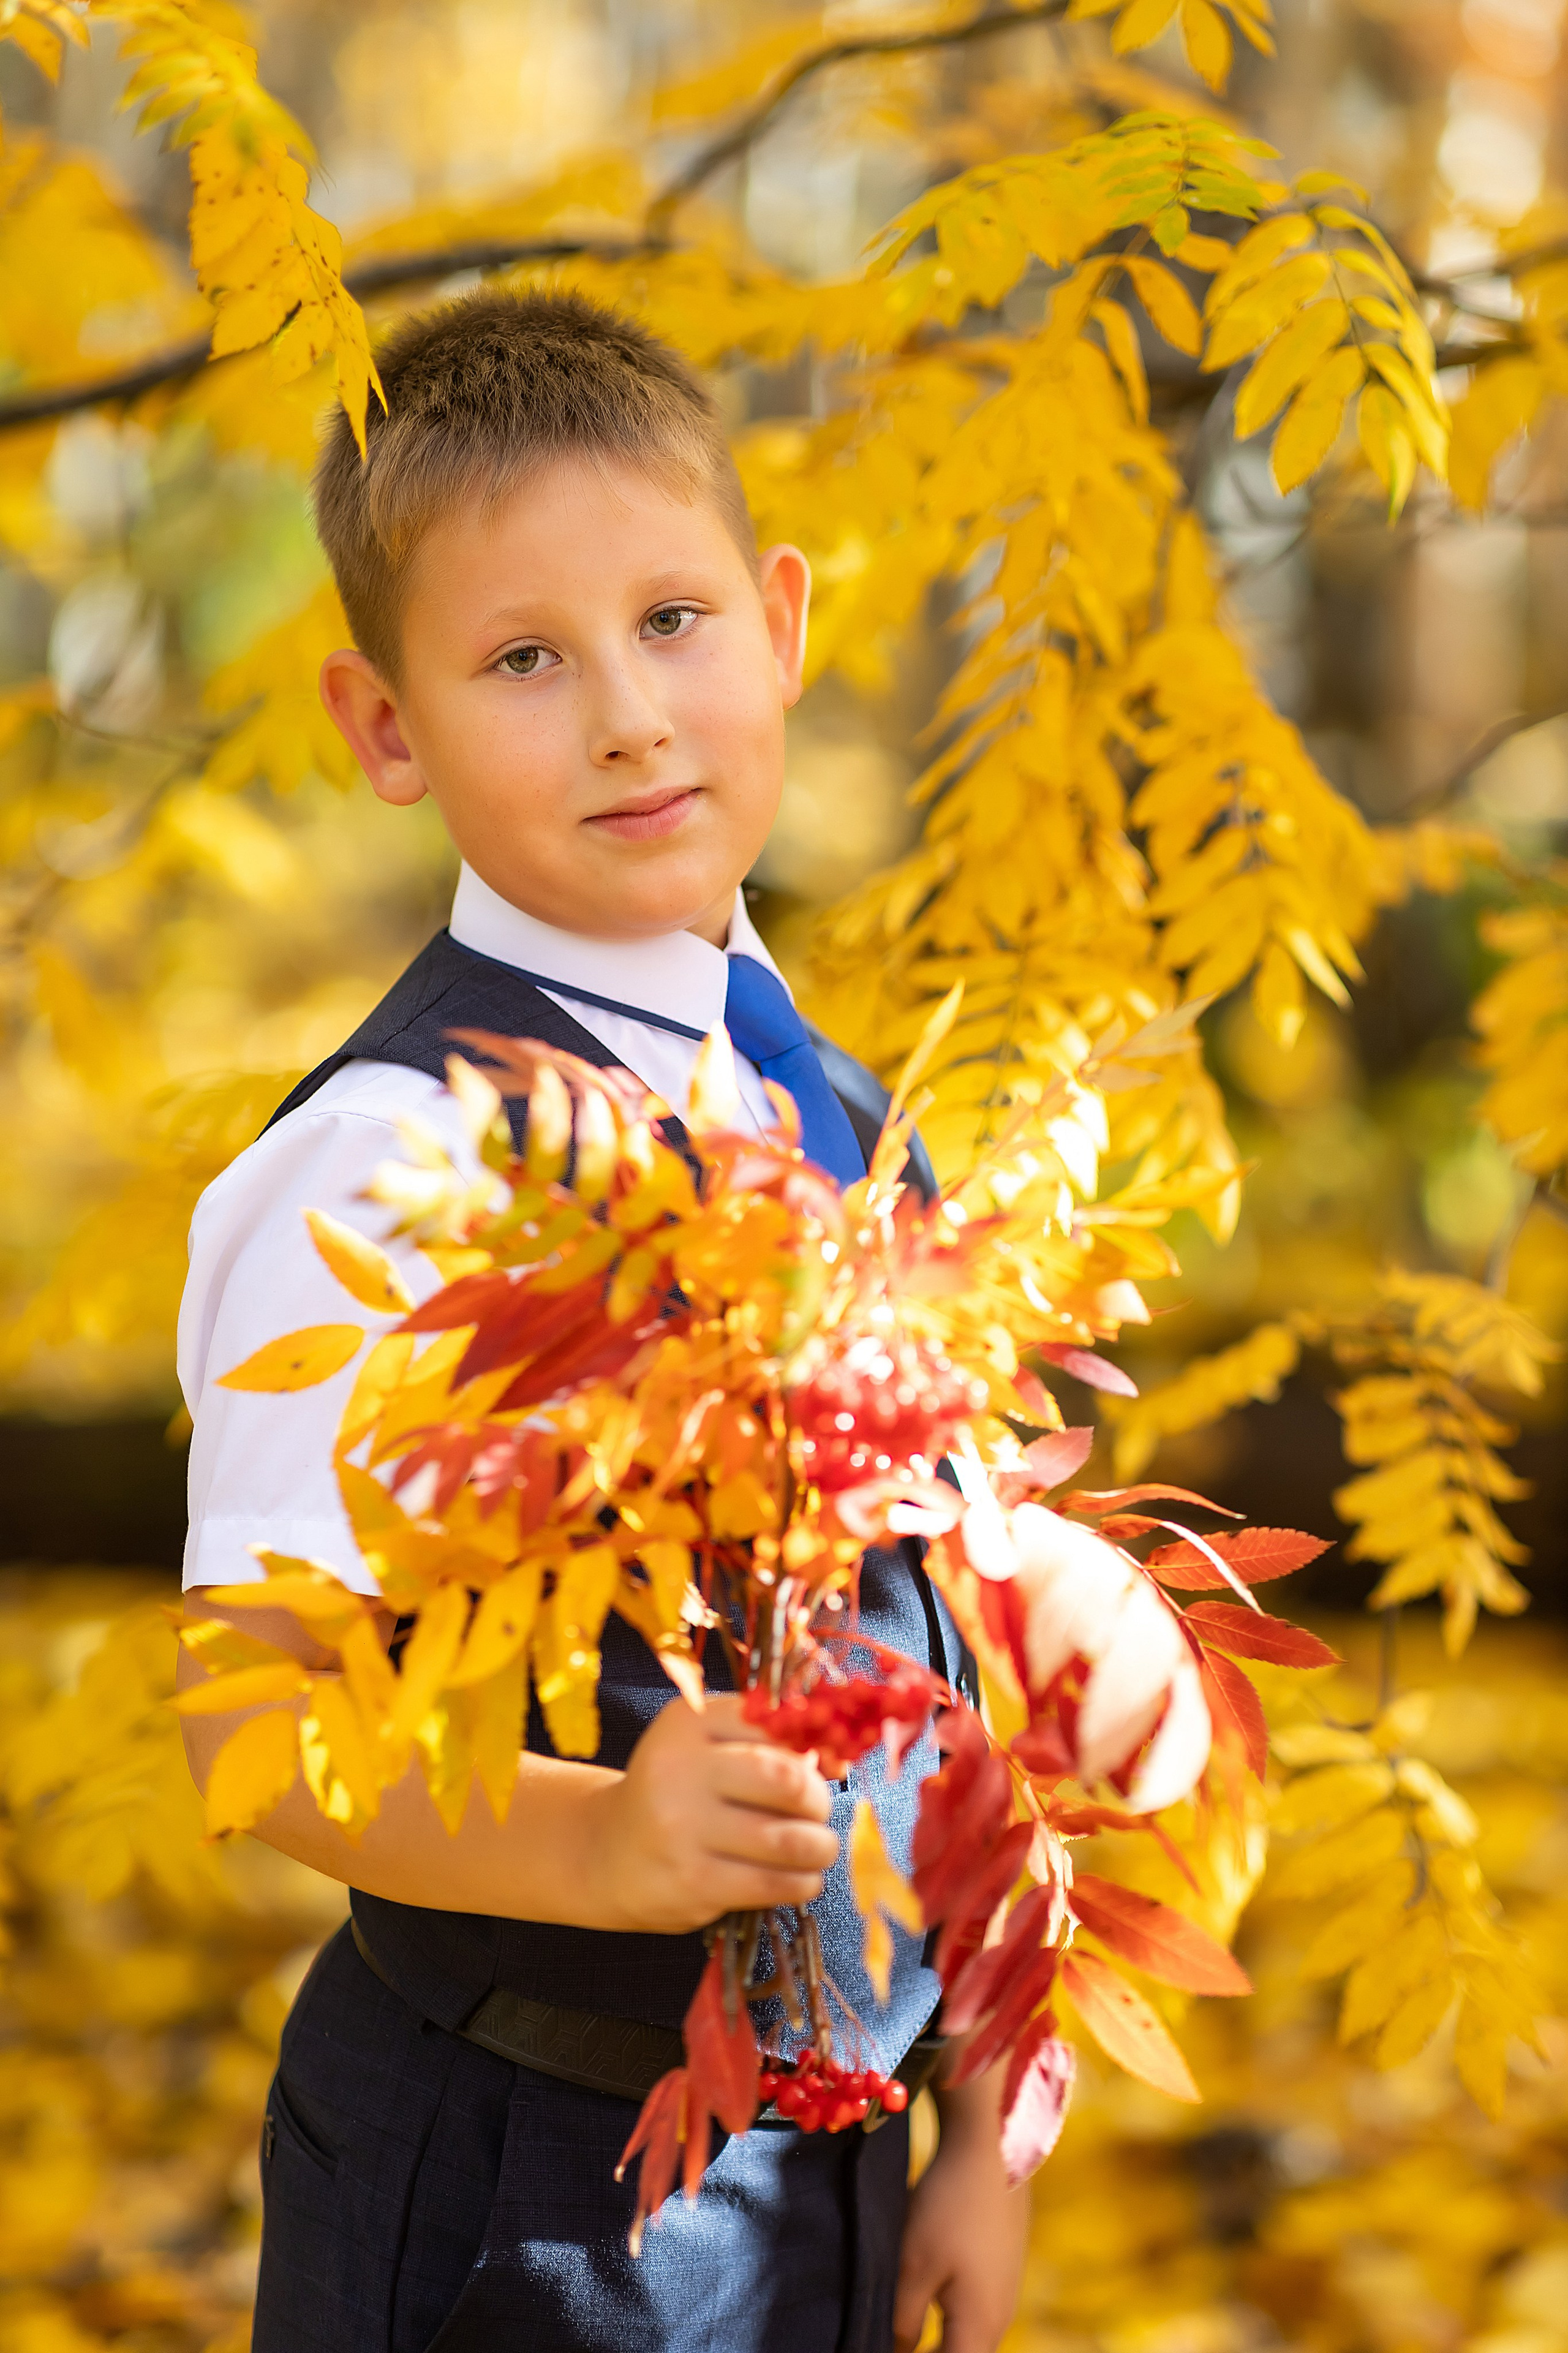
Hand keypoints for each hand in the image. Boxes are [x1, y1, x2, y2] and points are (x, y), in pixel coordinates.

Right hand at [585, 1692, 839, 1933]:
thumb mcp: (703, 1745)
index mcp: (688, 1721)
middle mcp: (681, 1769)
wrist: (605, 1852)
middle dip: (818, 1800)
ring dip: (820, 1847)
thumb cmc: (674, 1791)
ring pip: (789, 1839)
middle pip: (788, 1780)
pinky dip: (802, 1881)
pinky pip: (774, 1883)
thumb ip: (762, 1739)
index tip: (825, 1765)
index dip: (814, 1746)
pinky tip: (798, 1877)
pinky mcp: (693, 1882)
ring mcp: (683, 1829)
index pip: (777, 1724)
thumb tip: (837, 1757)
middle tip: (817, 1811)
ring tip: (818, 1848)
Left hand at [893, 2070, 1028, 2352]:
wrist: (989, 2150)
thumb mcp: (912, 2266)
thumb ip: (901, 2321)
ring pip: (965, 2340)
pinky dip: (947, 2322)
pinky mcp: (1001, 2273)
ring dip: (935, 2341)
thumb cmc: (947, 2207)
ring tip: (899, 2329)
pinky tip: (922, 2302)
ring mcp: (1004, 2296)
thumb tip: (894, 2351)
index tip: (879, 2347)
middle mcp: (999, 2321)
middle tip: (886, 2338)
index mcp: (979, 2328)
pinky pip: (973, 2316)